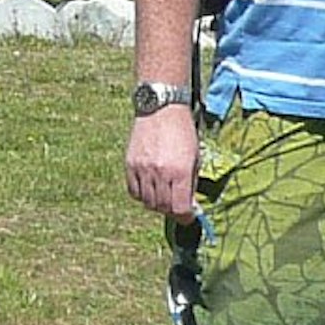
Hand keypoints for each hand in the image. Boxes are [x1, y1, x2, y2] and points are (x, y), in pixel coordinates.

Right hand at [126, 104, 196, 221]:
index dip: (185, 217)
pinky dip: (142, 195)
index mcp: (180, 171)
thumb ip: (191, 183)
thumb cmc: (182, 131)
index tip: (189, 216)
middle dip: (172, 211)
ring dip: (157, 204)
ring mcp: (142, 169)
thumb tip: (190, 205)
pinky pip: (134, 191)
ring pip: (147, 202)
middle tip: (177, 207)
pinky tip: (150, 188)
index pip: (179, 208)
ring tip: (164, 195)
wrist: (161, 108)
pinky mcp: (130, 164)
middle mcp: (160, 172)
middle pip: (163, 208)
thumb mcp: (195, 157)